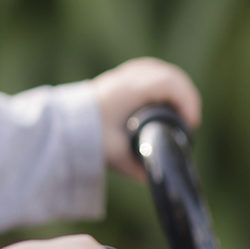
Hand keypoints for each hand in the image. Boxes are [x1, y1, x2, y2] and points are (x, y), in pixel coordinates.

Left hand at [91, 57, 200, 181]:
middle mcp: (125, 79)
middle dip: (185, 94)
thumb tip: (156, 179)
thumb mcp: (115, 155)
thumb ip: (137, 168)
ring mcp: (120, 75)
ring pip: (157, 69)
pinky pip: (146, 70)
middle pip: (167, 74)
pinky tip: (165, 94)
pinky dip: (160, 79)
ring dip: (174, 86)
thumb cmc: (87, 138)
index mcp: (128, 91)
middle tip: (189, 120)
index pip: (167, 83)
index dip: (186, 99)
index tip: (191, 122)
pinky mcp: (116, 79)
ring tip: (181, 109)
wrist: (59, 125)